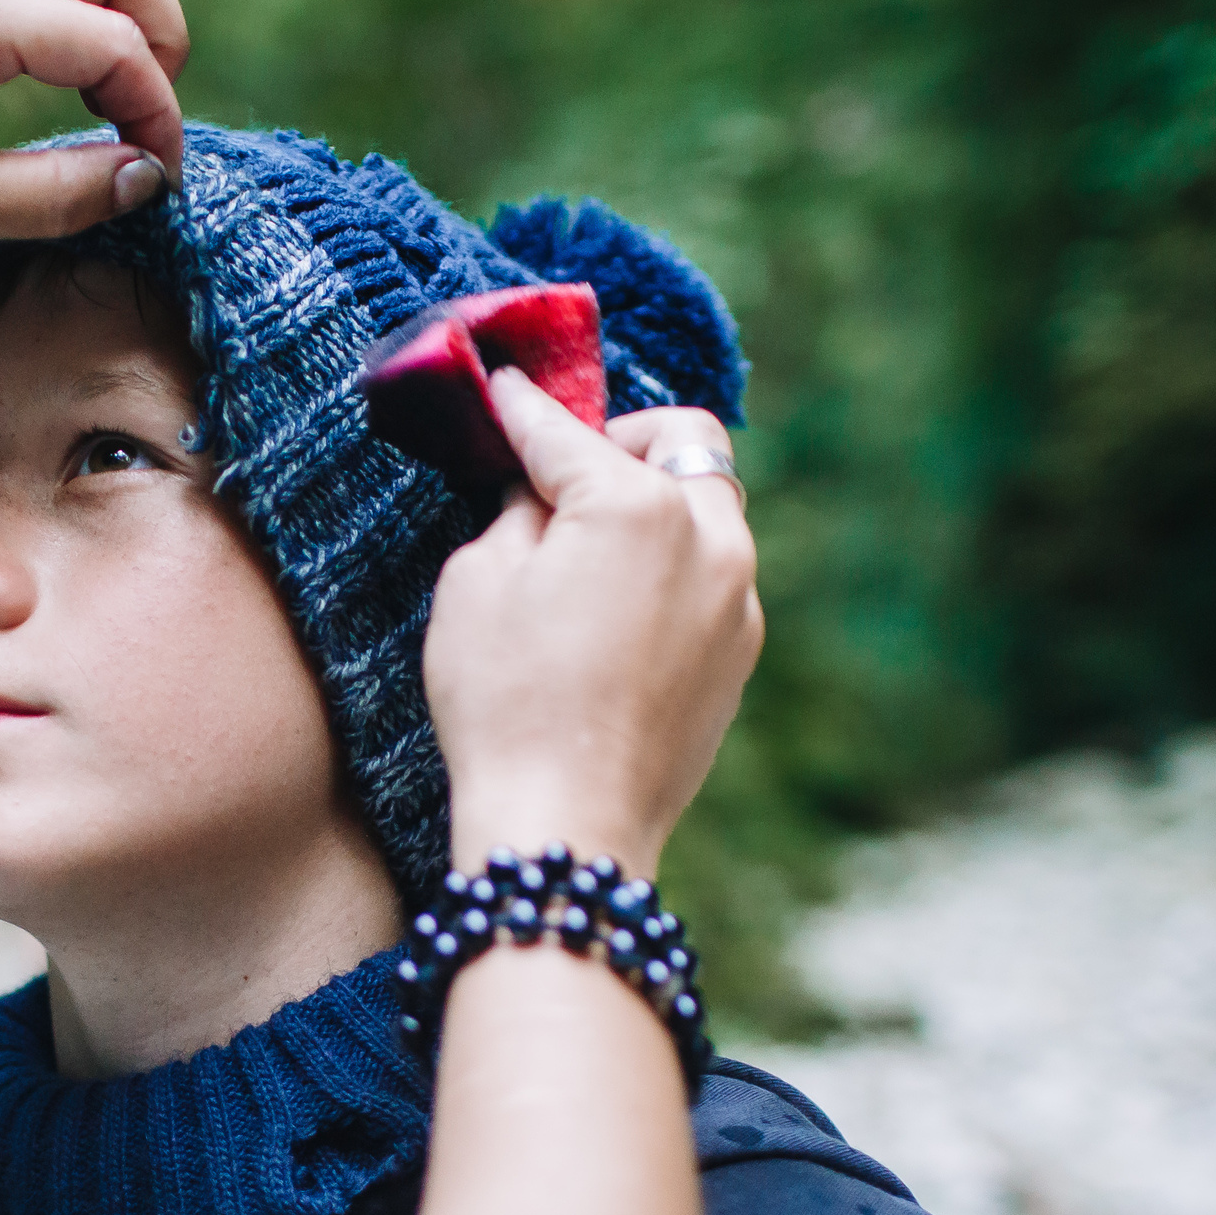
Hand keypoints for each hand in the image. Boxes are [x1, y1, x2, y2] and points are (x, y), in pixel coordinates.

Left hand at [0, 0, 188, 281]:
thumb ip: (56, 195)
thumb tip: (146, 179)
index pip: (112, 39)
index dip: (156, 112)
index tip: (158, 180)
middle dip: (154, 39)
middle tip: (140, 129)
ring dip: (116, 17)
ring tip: (104, 110)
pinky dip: (70, 13)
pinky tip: (56, 87)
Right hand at [423, 369, 761, 874]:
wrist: (566, 825)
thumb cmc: (504, 704)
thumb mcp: (475, 584)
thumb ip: (516, 514)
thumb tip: (540, 494)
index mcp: (636, 504)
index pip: (565, 432)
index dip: (522, 408)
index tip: (502, 389)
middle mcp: (709, 537)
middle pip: (682, 441)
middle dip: (623, 441)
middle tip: (564, 472)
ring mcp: (737, 598)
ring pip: (709, 509)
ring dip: (655, 503)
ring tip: (590, 542)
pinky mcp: (740, 653)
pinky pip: (711, 577)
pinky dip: (668, 567)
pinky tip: (613, 609)